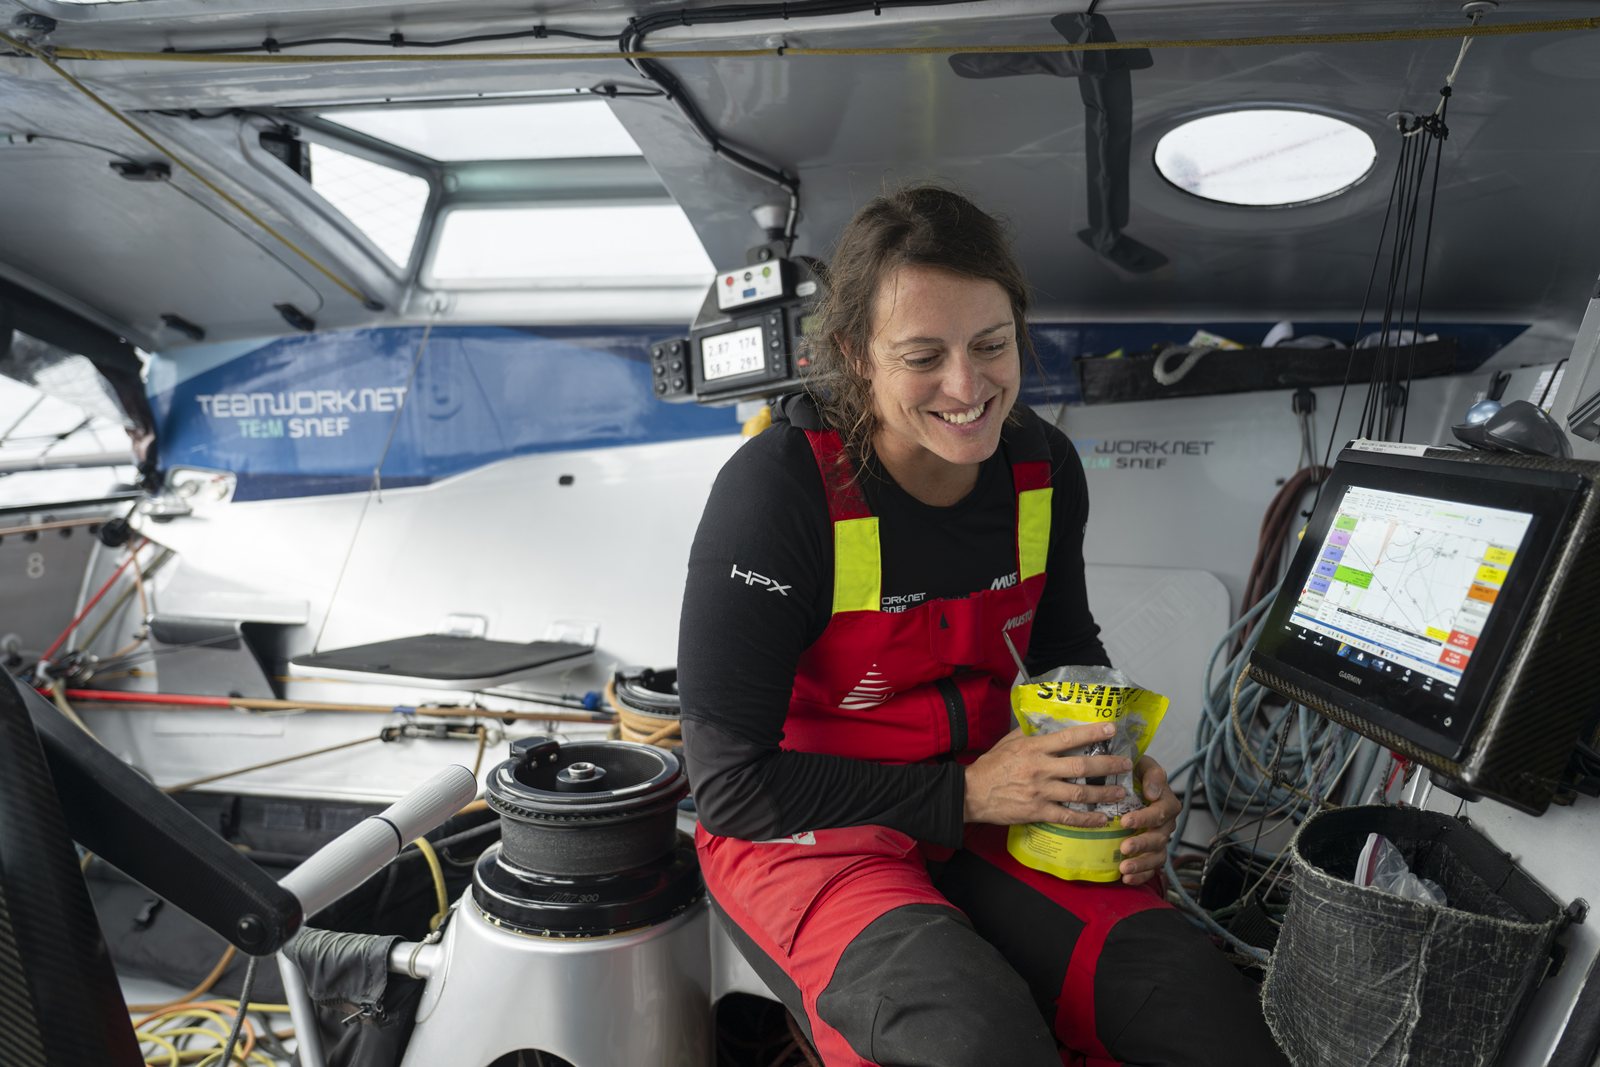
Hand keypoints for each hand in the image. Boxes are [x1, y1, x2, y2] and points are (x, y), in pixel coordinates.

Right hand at [962, 723, 1133, 827]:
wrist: (971, 793)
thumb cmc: (990, 766)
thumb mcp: (1008, 743)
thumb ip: (1029, 734)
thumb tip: (1048, 725)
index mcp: (1033, 748)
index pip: (1069, 737)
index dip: (1092, 733)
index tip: (1112, 730)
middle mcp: (1040, 768)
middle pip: (1081, 765)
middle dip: (1108, 764)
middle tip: (1126, 764)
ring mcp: (1040, 791)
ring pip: (1079, 792)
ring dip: (1104, 793)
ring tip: (1121, 792)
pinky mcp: (1037, 811)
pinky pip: (1068, 816)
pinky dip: (1087, 818)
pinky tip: (1101, 818)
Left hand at [1114, 756, 1177, 885]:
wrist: (1128, 782)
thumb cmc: (1134, 772)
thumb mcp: (1143, 764)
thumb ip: (1152, 773)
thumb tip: (1153, 793)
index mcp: (1166, 801)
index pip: (1162, 811)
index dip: (1145, 817)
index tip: (1125, 820)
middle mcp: (1166, 823)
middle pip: (1159, 837)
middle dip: (1142, 844)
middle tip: (1124, 847)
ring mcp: (1160, 839)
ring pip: (1157, 856)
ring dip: (1141, 864)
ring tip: (1124, 869)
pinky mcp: (1151, 853)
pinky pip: (1152, 868)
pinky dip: (1141, 876)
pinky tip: (1126, 879)